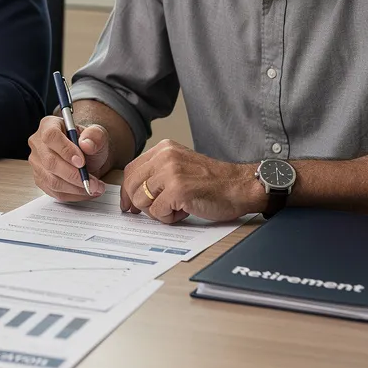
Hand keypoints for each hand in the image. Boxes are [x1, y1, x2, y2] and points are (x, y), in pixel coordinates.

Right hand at [28, 115, 109, 200]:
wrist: (88, 157)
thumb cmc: (89, 143)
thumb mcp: (98, 134)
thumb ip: (95, 136)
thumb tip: (86, 145)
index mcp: (49, 125)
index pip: (50, 136)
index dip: (65, 150)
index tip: (82, 162)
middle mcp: (38, 143)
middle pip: (50, 162)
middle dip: (74, 175)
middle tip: (94, 182)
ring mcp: (37, 162)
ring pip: (52, 180)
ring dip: (75, 188)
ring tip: (94, 188)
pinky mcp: (40, 179)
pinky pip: (54, 192)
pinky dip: (72, 195)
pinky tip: (85, 192)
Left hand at [120, 140, 260, 223]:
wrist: (240, 186)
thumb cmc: (213, 182)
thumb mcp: (180, 166)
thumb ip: (158, 172)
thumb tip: (132, 193)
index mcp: (164, 149)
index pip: (130, 170)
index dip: (127, 191)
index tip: (129, 205)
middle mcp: (165, 156)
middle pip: (131, 186)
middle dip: (141, 204)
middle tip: (159, 210)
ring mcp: (170, 172)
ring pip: (141, 201)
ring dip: (158, 212)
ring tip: (177, 207)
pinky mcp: (177, 190)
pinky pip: (157, 212)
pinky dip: (169, 218)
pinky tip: (185, 211)